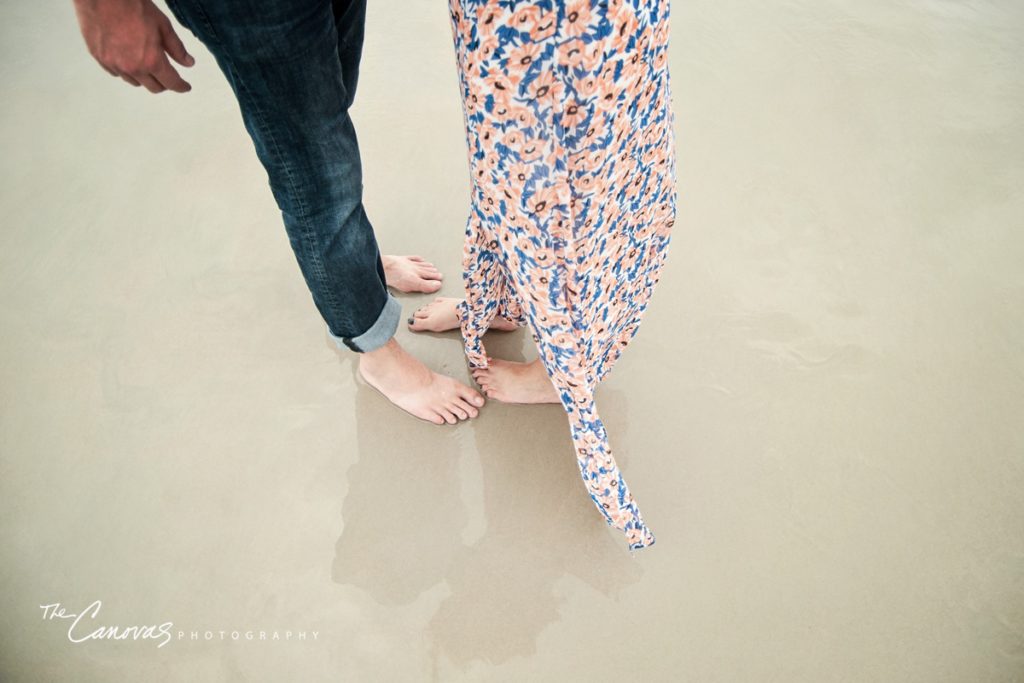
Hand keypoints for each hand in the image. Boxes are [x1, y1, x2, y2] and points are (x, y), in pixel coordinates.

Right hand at [73, 0, 194, 92]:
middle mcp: (133, 68)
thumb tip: (188, 63)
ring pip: (135, 82)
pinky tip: (128, 59)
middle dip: (164, 83)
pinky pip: (117, 73)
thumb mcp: (162, 25)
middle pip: (154, 87)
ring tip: (146, 64)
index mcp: (151, 60)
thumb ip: (176, 48)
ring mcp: (115, 65)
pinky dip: (126, 71)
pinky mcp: (100, 59)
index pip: (171, 82)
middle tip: (168, 75)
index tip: (185, 87)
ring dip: (144, 77)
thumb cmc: (132, 6)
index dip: (181, 86)